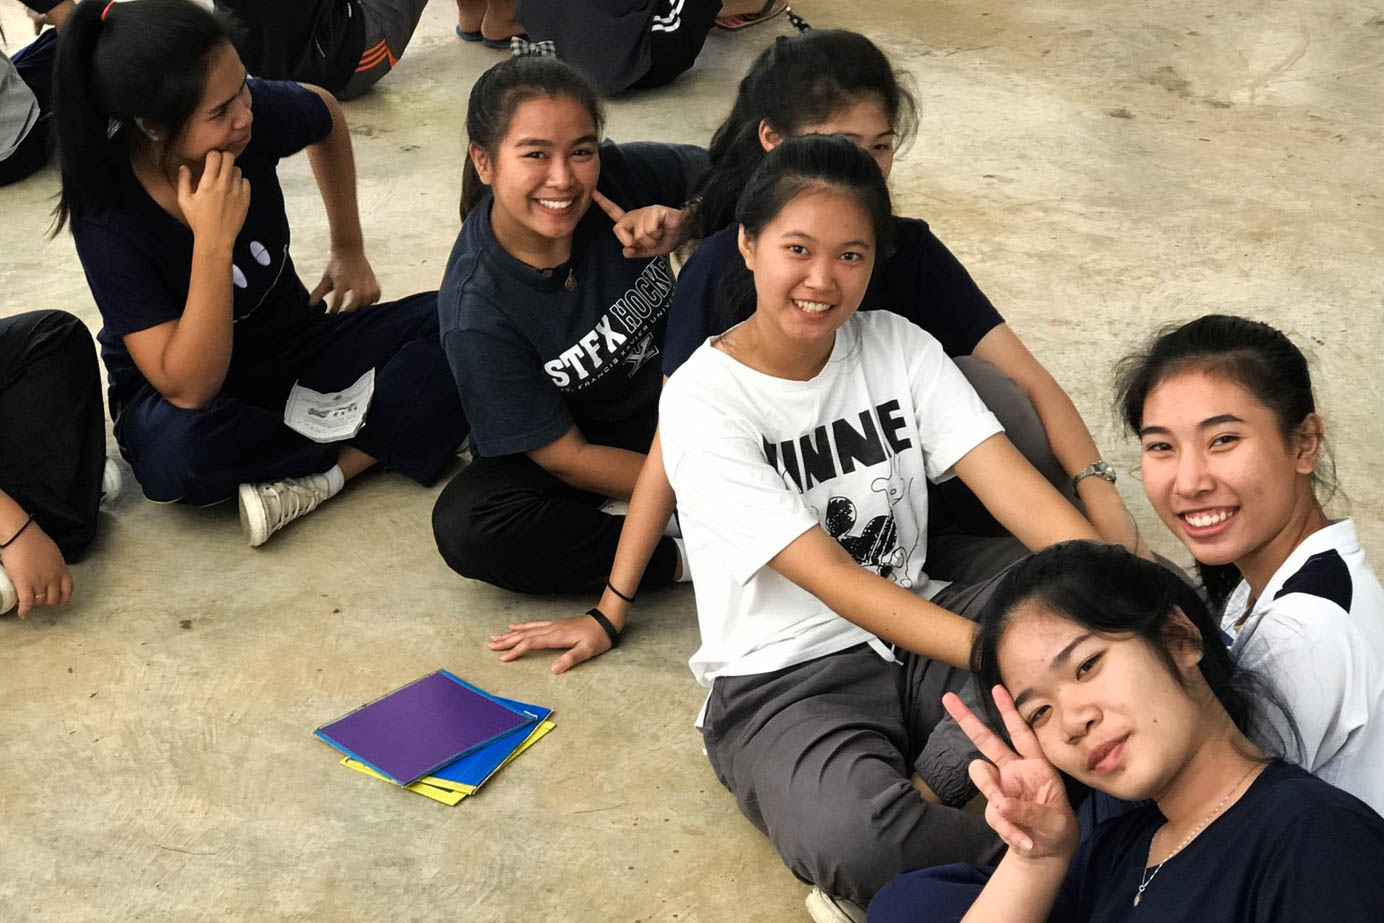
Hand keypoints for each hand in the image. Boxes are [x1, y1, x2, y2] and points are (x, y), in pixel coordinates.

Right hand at [1, 523, 72, 618]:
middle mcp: (53, 578)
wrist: (21, 535)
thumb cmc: (35, 540)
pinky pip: (27, 602)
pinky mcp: (25, 583)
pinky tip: (22, 613)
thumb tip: (50, 570)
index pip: (68, 589)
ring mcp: (40, 582)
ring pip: (41, 601)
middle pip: (54, 598)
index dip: (65, 598)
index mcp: (61, 569)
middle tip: (40, 600)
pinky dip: (24, 610)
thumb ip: (54, 564)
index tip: (62, 602)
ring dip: (36, 605)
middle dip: (48, 602)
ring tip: (30, 603)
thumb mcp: (53, 553)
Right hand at [177, 151, 250, 251]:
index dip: (212, 154)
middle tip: (219, 164)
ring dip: (231, 170)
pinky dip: (240, 181)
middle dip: (223, 157)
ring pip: (238, 169)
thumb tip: (184, 167)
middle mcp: (224, 185)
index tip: (210, 159)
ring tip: (225, 179)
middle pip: (229, 158)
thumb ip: (183, 181)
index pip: (215, 156)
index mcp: (208, 183)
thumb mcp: (184, 201)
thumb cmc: (198, 221)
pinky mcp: (246, 199)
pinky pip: (246, 182)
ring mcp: (237, 192)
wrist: (216, 239)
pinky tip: (233, 188)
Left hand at [309, 248, 380, 313]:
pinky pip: (377, 292)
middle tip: (344, 313)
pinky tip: (367, 302)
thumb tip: (311, 305)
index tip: (331, 314)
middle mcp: (354, 280)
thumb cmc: (335, 266)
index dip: (334, 308)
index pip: (338, 298)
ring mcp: (365, 279)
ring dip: (363, 305)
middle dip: (350, 309)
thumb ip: (318, 292)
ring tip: (356, 309)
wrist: (348, 249)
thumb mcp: (326, 278)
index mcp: (341, 280)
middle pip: (356, 299)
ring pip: (368, 297)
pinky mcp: (372, 279)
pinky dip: (374, 299)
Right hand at [488, 613, 614, 673]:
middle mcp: (550, 629)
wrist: (605, 621)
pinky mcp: (554, 624)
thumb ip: (570, 659)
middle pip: (524, 635)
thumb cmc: (597, 638)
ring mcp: (551, 625)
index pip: (531, 643)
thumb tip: (554, 669)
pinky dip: (522, 626)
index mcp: (556, 637)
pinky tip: (514, 627)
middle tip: (490, 646)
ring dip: (510, 634)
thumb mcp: (587, 651)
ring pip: (526, 629)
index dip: (516, 650)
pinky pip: (533, 624)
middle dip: (507, 641)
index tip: (503, 658)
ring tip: (496, 638)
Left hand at [592, 191, 688, 258]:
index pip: (614, 212)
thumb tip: (625, 251)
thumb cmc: (668, 238)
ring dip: (650, 241)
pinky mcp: (654, 210)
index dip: (603, 202)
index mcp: (632, 221)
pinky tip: (663, 229)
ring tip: (659, 234)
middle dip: (634, 242)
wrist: (685, 233)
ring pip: (637, 234)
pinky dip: (656, 236)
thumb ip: (636, 252)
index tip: (592, 191)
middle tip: (649, 240)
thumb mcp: (650, 250)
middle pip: (619, 229)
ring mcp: (644, 211)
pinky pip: (648, 230)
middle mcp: (635, 214)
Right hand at [943, 687, 1079, 860]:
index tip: (997, 688)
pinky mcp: (992, 807)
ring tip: (1016, 822)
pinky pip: (992, 814)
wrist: (1047, 852)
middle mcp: (1014, 770)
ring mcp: (1000, 787)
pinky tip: (1025, 842)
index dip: (1009, 712)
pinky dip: (1008, 830)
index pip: (1022, 734)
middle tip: (948, 699)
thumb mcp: (1054, 822)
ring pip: (980, 774)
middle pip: (986, 740)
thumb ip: (1029, 811)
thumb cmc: (1057, 829)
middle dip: (967, 720)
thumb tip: (1002, 804)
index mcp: (1036, 765)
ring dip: (994, 795)